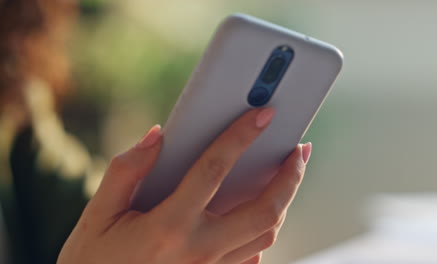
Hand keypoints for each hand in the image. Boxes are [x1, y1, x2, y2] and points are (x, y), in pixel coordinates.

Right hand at [57, 108, 311, 263]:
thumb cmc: (93, 261)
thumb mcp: (98, 214)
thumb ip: (127, 170)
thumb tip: (158, 136)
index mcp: (169, 225)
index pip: (214, 169)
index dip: (241, 136)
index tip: (263, 114)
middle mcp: (199, 249)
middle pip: (264, 210)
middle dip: (290, 176)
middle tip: (299, 149)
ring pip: (266, 234)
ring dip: (284, 201)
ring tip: (288, 174)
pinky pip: (253, 255)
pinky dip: (264, 229)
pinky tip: (261, 211)